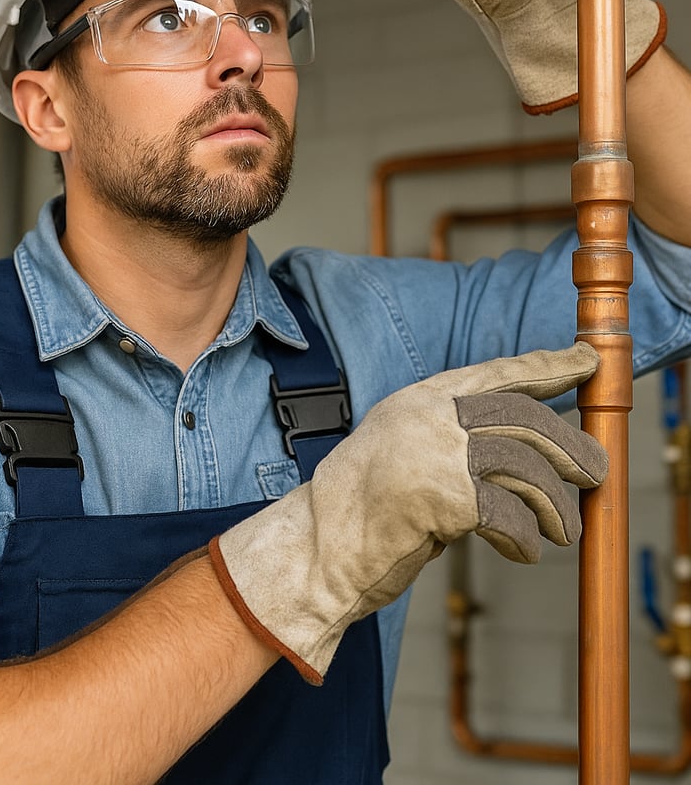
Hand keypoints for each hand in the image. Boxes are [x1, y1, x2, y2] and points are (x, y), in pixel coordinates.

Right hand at [209, 343, 606, 681]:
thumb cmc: (361, 510)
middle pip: (524, 419)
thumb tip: (523, 450)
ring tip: (564, 530)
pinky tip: (525, 551)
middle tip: (597, 472)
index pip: (498, 372)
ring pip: (525, 467)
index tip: (585, 360)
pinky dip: (526, 538)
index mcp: (422, 399)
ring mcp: (437, 452)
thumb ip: (453, 439)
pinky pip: (509, 514)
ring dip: (555, 505)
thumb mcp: (406, 451)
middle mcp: (431, 415)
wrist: (316, 549)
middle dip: (569, 447)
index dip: (547, 366)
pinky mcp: (446, 495)